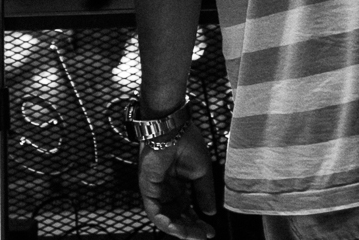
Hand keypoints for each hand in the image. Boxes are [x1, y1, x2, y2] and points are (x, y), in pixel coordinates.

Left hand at [138, 121, 217, 238]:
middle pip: (177, 218)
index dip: (198, 223)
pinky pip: (153, 212)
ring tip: (193, 235)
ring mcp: (156, 191)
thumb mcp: (201, 172)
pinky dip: (164, 222)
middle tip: (204, 236)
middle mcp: (166, 191)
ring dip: (179, 230)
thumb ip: (204, 193)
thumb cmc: (186, 143)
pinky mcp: (147, 189)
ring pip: (165, 219)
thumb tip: (210, 212)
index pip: (187, 211)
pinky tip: (176, 228)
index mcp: (179, 186)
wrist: (173, 129)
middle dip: (190, 229)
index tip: (211, 231)